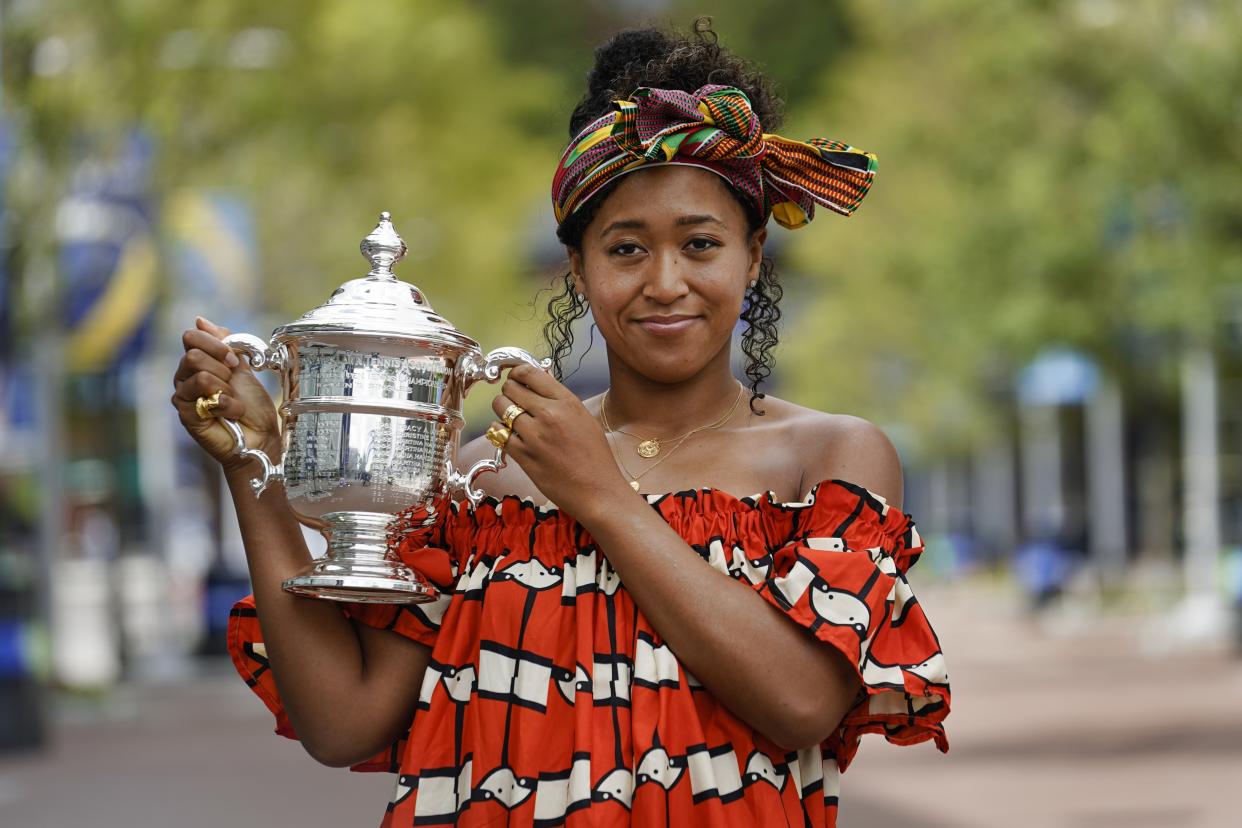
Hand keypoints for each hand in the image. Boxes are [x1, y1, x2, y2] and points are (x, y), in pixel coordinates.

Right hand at [171, 317, 281, 474]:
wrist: (260, 437)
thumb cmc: (252, 406)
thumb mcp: (242, 369)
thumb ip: (224, 345)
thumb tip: (200, 320)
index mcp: (198, 362)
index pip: (192, 336)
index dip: (216, 345)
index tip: (234, 361)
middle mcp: (185, 376)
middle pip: (194, 355)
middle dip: (223, 369)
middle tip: (234, 385)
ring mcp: (183, 395)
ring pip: (200, 375)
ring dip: (226, 389)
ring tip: (233, 402)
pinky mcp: (186, 414)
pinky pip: (205, 396)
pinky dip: (227, 404)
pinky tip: (231, 414)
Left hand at [489, 364, 631, 519]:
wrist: (598, 492)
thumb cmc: (596, 458)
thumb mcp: (585, 419)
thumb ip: (561, 401)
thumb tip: (540, 384)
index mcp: (567, 402)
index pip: (530, 373)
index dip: (517, 373)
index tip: (516, 379)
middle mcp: (549, 414)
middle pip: (510, 388)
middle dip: (509, 392)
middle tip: (513, 401)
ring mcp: (534, 435)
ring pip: (500, 408)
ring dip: (502, 412)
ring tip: (512, 420)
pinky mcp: (523, 455)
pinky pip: (497, 432)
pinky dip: (500, 432)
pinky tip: (510, 436)